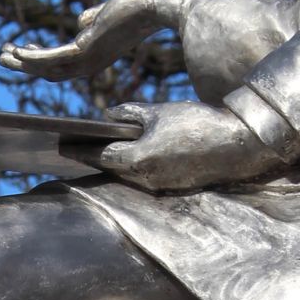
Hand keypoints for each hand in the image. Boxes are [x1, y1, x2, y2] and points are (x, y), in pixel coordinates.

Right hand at [0, 0, 190, 80]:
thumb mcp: (113, 7)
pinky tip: (17, 51)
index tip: (26, 47)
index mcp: (100, 50)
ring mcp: (90, 56)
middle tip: (5, 55)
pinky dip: (32, 59)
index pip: (67, 61)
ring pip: (49, 68)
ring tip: (2, 53)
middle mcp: (94, 59)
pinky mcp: (87, 50)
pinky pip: (52, 60)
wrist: (164, 1)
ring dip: (23, 63)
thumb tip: (82, 19)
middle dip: (27, 64)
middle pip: (53, 71)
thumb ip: (97, 15)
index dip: (44, 57)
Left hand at [68, 101, 283, 192]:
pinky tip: (128, 155)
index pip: (97, 156)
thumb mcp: (159, 112)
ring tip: (94, 150)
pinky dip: (133, 166)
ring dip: (112, 162)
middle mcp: (146, 180)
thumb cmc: (198, 122)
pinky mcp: (176, 187)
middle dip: (91, 157)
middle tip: (70, 147)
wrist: (241, 144)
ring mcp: (162, 186)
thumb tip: (110, 115)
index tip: (57, 143)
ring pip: (128, 174)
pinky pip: (146, 177)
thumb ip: (131, 113)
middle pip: (110, 168)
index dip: (76, 148)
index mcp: (138, 160)